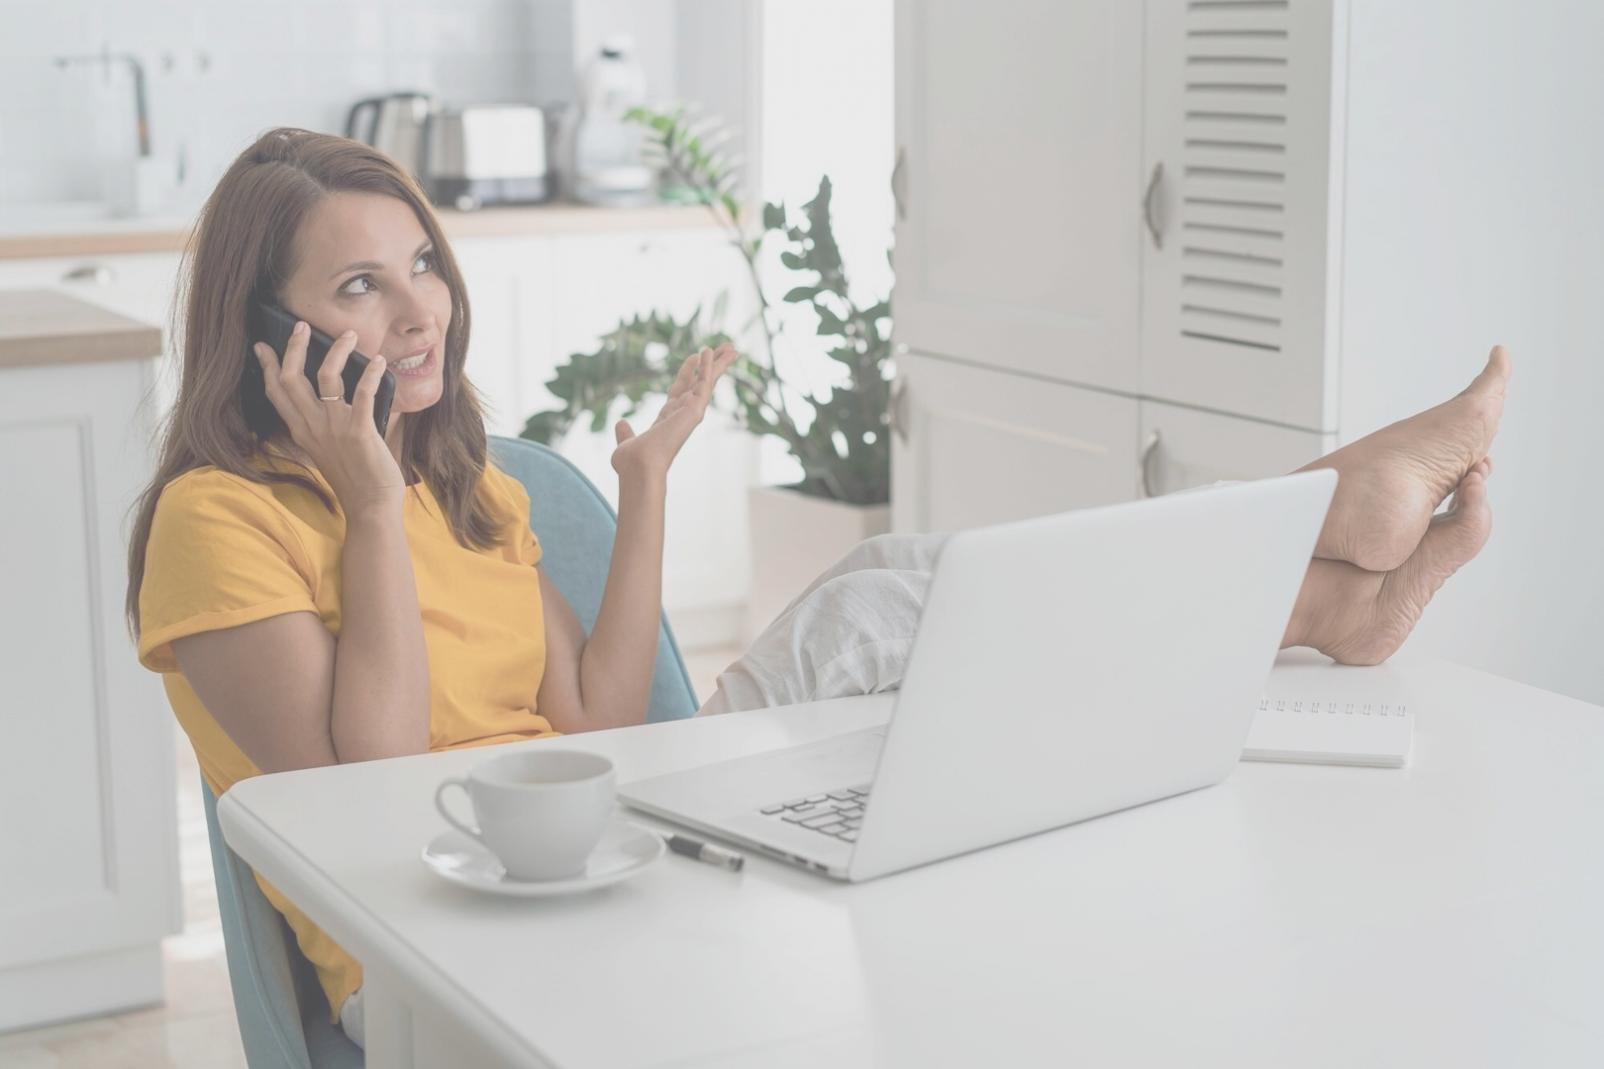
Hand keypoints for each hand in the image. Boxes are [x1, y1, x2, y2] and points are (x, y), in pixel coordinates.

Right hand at [252, 319, 404, 517]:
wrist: (371, 506)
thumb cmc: (355, 477)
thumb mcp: (327, 449)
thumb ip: (324, 424)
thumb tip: (332, 397)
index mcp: (302, 431)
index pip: (276, 393)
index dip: (269, 366)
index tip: (263, 345)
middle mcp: (312, 427)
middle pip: (291, 378)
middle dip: (294, 347)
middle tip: (302, 326)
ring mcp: (334, 429)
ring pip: (325, 377)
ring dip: (337, 351)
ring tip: (348, 335)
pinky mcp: (359, 432)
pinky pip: (363, 393)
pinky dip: (370, 373)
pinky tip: (378, 362)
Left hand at [610, 344, 738, 481]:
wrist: (638, 466)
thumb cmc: (631, 462)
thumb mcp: (626, 443)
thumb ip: (625, 433)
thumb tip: (620, 424)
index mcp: (669, 417)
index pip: (682, 388)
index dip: (689, 371)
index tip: (695, 355)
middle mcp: (684, 413)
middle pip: (702, 382)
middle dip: (713, 365)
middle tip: (727, 349)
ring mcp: (692, 411)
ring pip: (709, 381)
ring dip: (719, 363)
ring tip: (732, 347)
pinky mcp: (695, 409)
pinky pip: (703, 383)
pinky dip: (707, 367)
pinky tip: (708, 350)